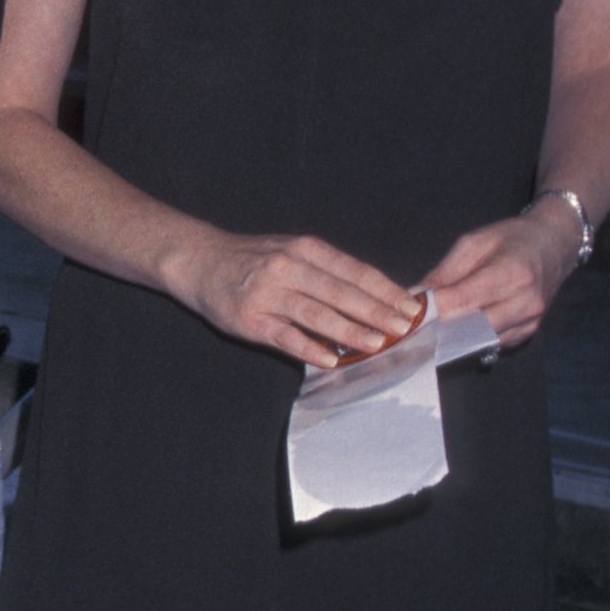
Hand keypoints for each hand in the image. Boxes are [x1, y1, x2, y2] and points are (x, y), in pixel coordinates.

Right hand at [181, 230, 420, 369]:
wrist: (199, 261)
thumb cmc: (253, 260)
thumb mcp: (291, 252)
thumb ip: (326, 272)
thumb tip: (371, 299)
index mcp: (306, 249)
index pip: (354, 271)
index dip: (385, 289)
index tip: (410, 306)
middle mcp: (289, 267)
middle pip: (341, 292)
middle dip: (376, 312)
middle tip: (403, 328)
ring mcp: (268, 294)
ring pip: (317, 314)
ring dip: (349, 331)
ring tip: (376, 344)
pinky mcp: (250, 319)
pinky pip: (285, 337)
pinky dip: (309, 348)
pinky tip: (330, 361)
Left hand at [424, 207, 577, 346]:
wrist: (554, 246)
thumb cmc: (512, 239)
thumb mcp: (474, 242)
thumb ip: (445, 272)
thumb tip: (416, 297)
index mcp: (513, 273)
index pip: (464, 300)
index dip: (434, 310)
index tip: (409, 313)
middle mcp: (526, 302)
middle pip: (471, 327)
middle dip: (440, 327)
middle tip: (414, 326)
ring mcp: (530, 321)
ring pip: (479, 340)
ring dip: (453, 336)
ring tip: (431, 328)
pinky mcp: (528, 334)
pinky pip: (491, 342)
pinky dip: (471, 338)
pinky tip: (457, 328)